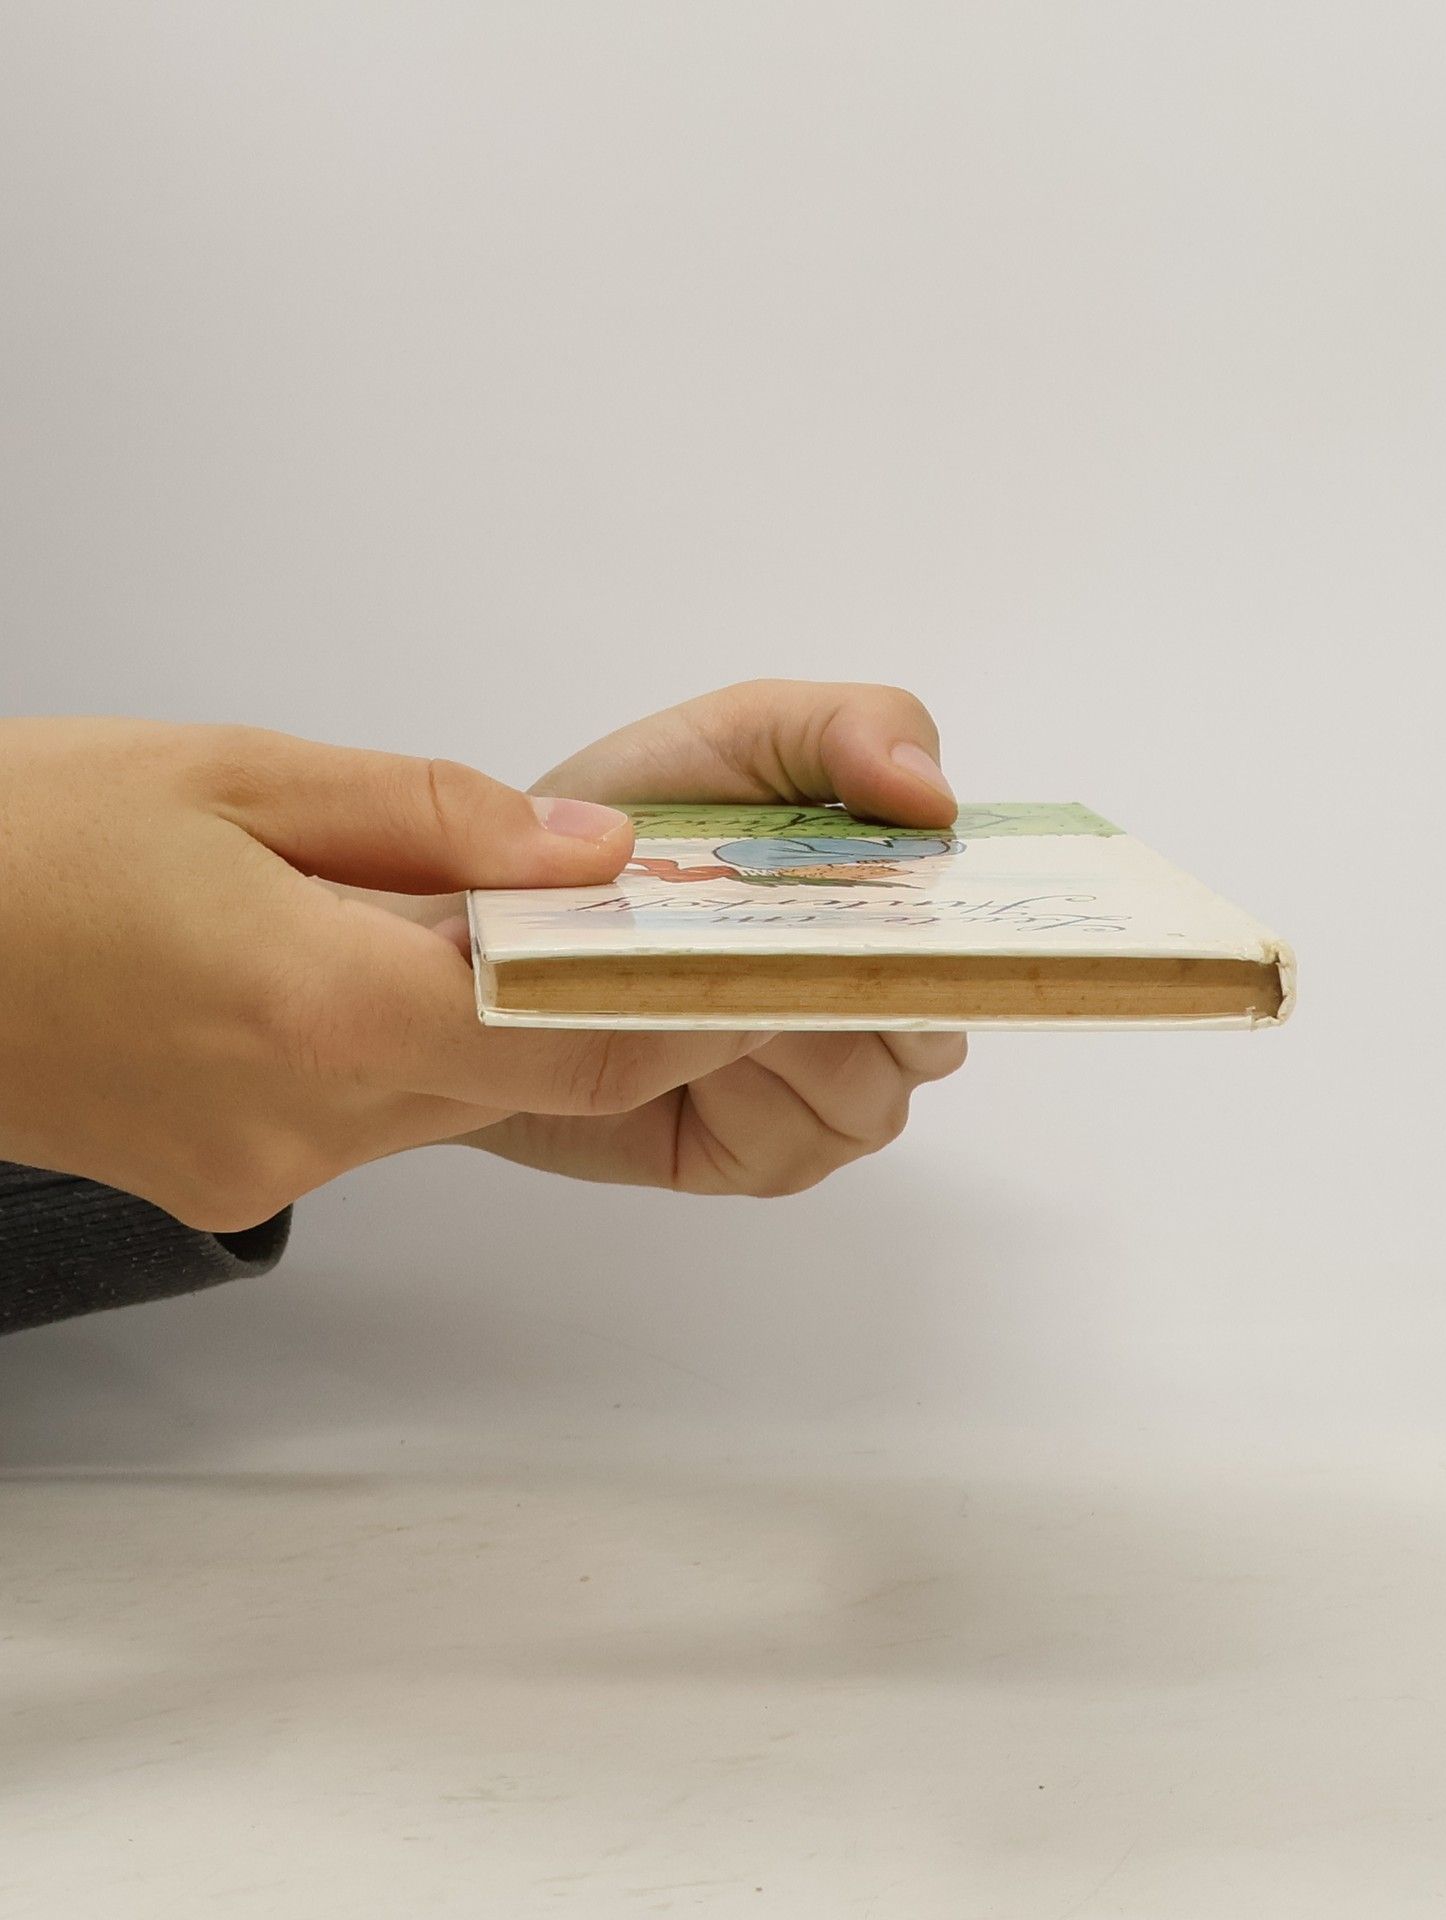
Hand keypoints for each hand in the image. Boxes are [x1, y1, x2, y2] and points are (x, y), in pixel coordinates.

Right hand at [0, 718, 774, 1228]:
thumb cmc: (17, 839)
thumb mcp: (238, 774)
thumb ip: (440, 819)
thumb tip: (594, 854)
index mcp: (319, 1010)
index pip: (575, 1044)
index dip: (680, 1008)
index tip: (748, 962)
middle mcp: (306, 1121)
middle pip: (529, 1077)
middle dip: (595, 1002)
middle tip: (640, 916)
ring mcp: (265, 1166)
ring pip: (453, 1093)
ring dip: (488, 1014)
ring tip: (460, 908)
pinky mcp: (231, 1178)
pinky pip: (374, 1113)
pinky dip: (402, 1040)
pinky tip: (348, 960)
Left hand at [454, 680, 969, 1196]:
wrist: (492, 918)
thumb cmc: (628, 820)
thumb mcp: (741, 735)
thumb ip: (851, 728)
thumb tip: (936, 799)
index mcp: (896, 903)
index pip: (984, 933)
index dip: (966, 927)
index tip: (913, 908)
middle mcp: (879, 1001)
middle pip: (936, 1026)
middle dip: (853, 984)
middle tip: (758, 935)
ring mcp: (828, 1089)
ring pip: (873, 1094)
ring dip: (780, 1036)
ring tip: (691, 979)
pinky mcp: (759, 1153)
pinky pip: (794, 1143)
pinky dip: (735, 1094)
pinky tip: (673, 1046)